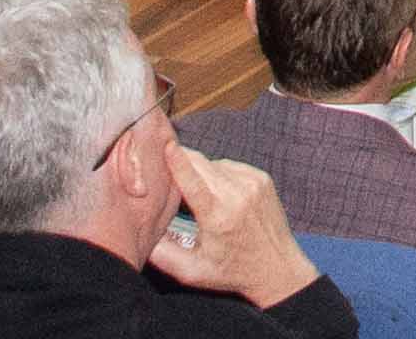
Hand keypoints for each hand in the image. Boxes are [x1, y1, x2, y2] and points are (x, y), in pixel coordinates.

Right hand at [155, 147, 320, 309]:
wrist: (277, 267)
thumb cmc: (231, 272)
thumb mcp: (191, 271)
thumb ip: (161, 254)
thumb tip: (139, 231)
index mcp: (218, 215)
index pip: (193, 180)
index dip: (177, 160)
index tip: (164, 143)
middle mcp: (238, 194)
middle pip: (200, 164)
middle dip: (180, 161)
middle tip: (163, 170)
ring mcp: (253, 182)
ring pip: (213, 163)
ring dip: (199, 172)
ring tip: (196, 195)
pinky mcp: (262, 178)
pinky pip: (230, 166)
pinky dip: (218, 174)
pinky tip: (217, 193)